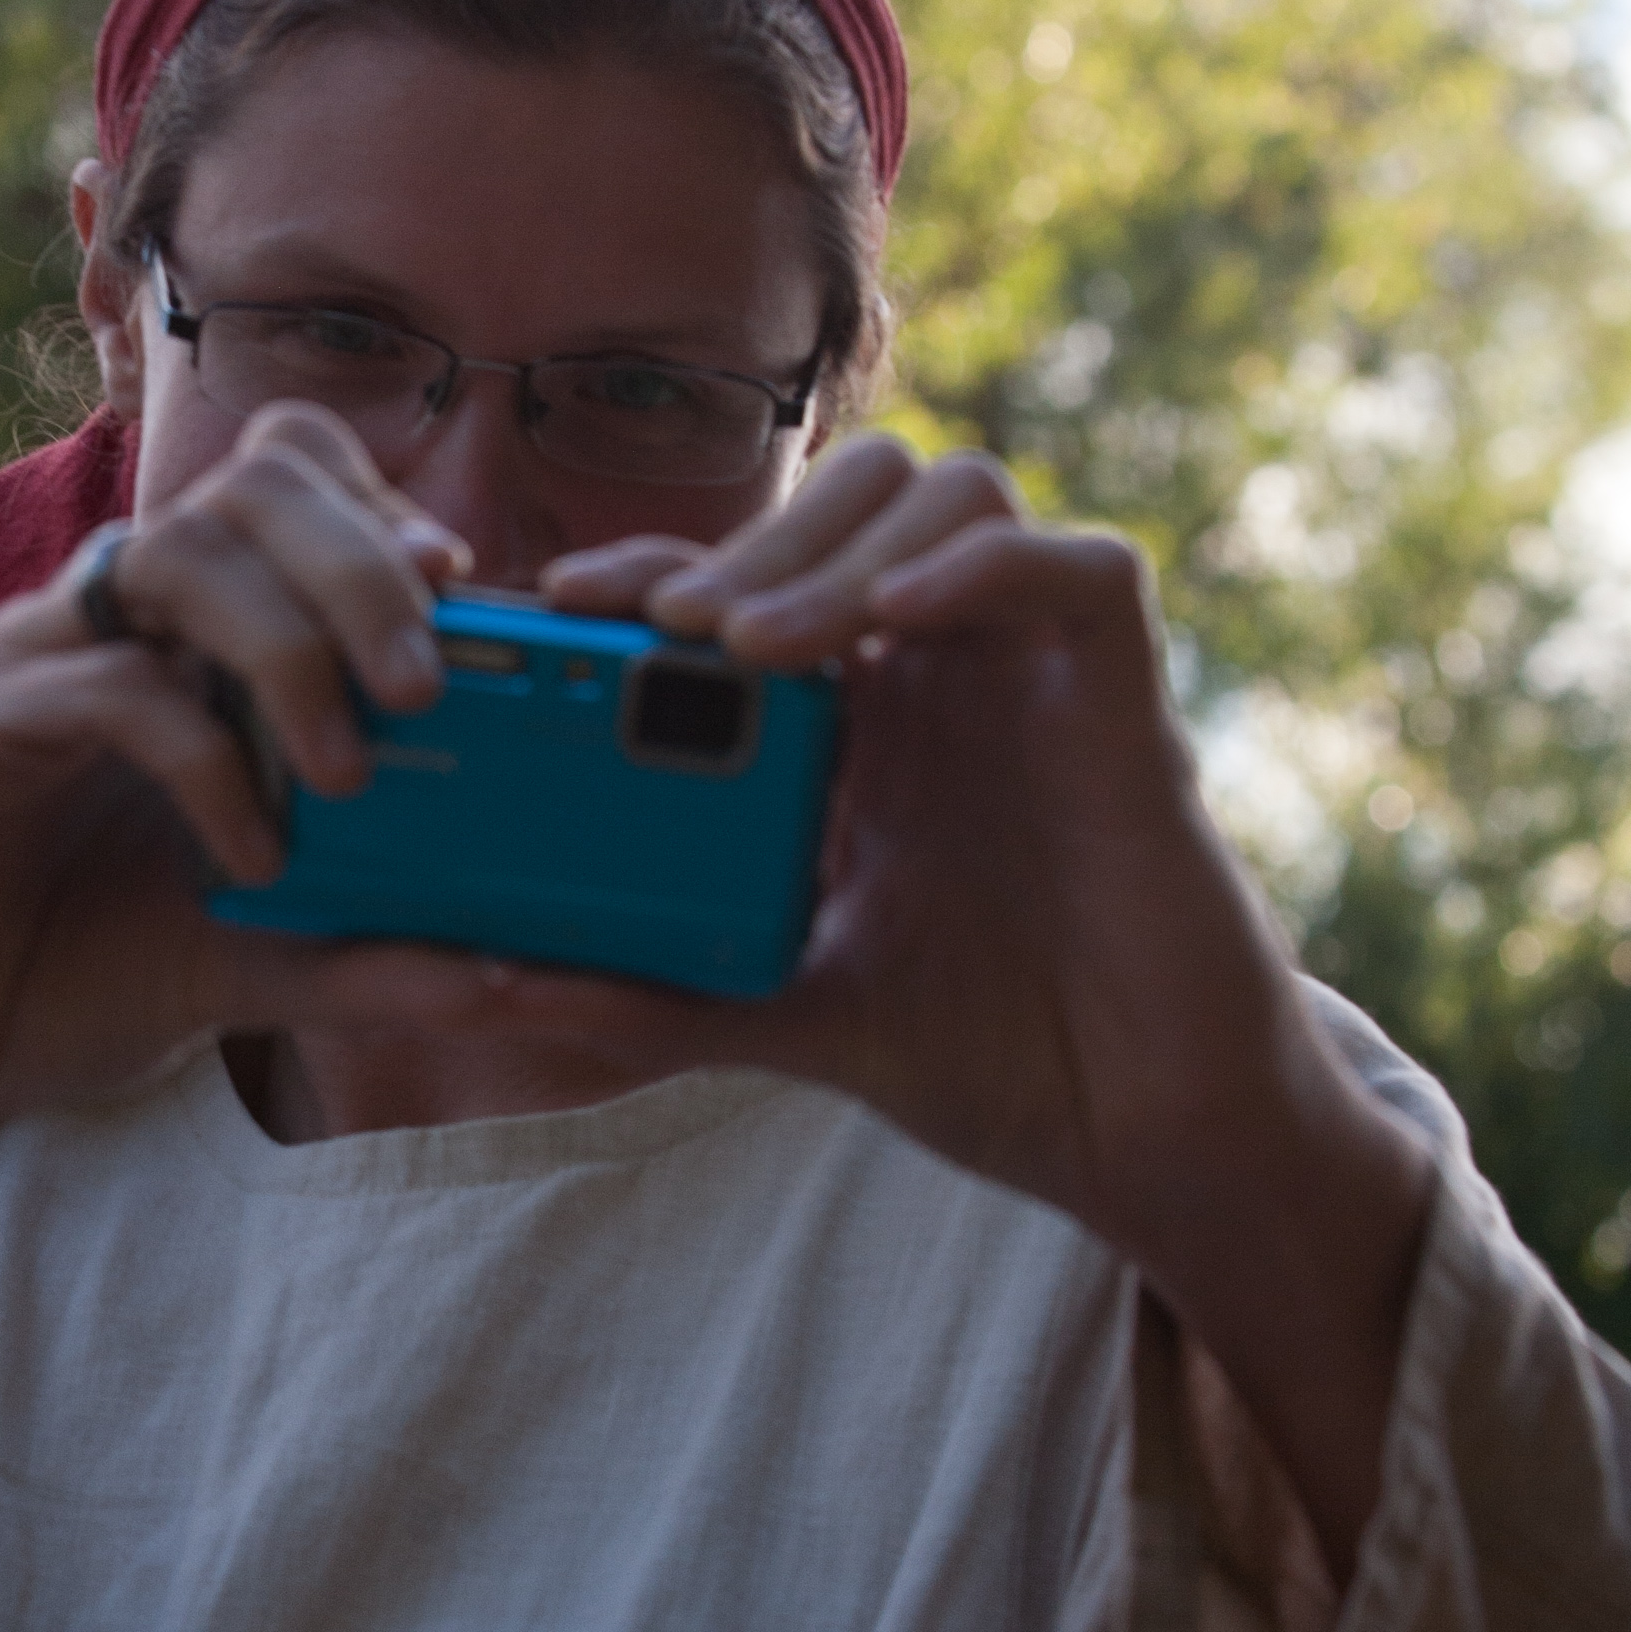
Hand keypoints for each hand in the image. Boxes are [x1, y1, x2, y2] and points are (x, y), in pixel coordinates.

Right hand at [0, 401, 532, 1147]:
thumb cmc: (73, 969)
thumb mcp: (255, 959)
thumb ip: (371, 952)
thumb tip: (512, 972)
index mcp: (187, 632)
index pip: (292, 482)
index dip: (385, 510)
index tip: (468, 594)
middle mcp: (115, 618)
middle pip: (251, 483)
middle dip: (360, 562)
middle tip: (425, 688)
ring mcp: (39, 658)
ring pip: (180, 552)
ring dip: (288, 645)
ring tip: (348, 771)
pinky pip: (107, 686)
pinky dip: (202, 758)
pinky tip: (250, 855)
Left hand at [528, 436, 1431, 1572]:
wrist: (1141, 1132)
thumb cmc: (989, 1059)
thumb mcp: (788, 1017)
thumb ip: (656, 995)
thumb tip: (489, 987)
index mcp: (865, 718)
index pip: (752, 582)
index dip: (656, 566)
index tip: (553, 608)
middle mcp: (948, 671)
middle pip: (852, 498)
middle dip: (750, 537)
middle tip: (664, 624)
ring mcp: (1038, 674)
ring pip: (956, 498)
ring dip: (846, 549)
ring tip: (758, 646)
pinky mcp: (1126, 701)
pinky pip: (1082, 571)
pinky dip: (986, 571)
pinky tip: (899, 629)